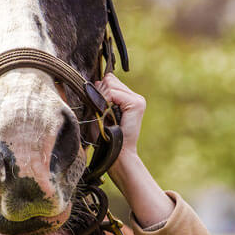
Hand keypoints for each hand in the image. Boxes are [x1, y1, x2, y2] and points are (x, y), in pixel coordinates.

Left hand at [98, 73, 172, 225]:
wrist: (116, 154)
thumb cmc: (105, 137)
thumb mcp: (99, 112)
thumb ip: (100, 96)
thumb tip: (97, 80)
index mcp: (127, 98)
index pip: (110, 80)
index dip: (100, 90)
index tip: (97, 106)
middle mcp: (134, 96)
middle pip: (109, 80)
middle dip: (99, 94)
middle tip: (102, 113)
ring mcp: (137, 99)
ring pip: (110, 83)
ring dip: (102, 98)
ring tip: (106, 115)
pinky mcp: (137, 103)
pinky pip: (113, 92)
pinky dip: (106, 101)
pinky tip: (109, 114)